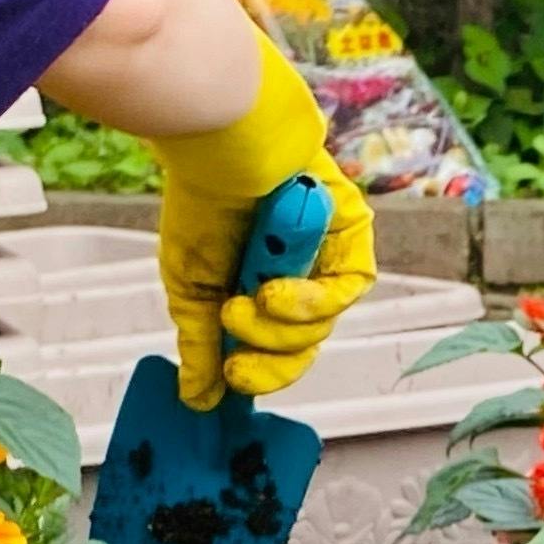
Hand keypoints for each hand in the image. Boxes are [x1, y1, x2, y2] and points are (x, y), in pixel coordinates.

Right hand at [158, 146, 377, 409]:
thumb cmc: (201, 203)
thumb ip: (201, 345)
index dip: (260, 373)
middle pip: (303, 344)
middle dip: (268, 360)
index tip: (232, 380)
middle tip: (236, 364)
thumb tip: (198, 400)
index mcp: (264, 287)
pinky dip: (307, 304)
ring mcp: (329, 257)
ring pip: (320, 326)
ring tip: (240, 306)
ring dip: (276, 329)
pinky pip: (344, 292)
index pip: (277, 348)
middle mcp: (302, 276)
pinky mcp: (352, 236)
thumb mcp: (192, 287)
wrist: (216, 144)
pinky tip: (272, 294)